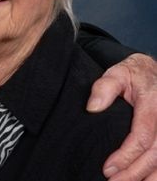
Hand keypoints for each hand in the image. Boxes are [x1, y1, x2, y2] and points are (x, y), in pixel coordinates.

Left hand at [87, 53, 156, 179]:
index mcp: (154, 105)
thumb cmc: (134, 75)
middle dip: (134, 173)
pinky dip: (155, 175)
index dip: (126, 156)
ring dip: (146, 179)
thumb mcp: (118, 73)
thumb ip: (104, 87)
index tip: (108, 168)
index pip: (142, 136)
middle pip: (154, 155)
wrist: (154, 73)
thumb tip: (92, 107)